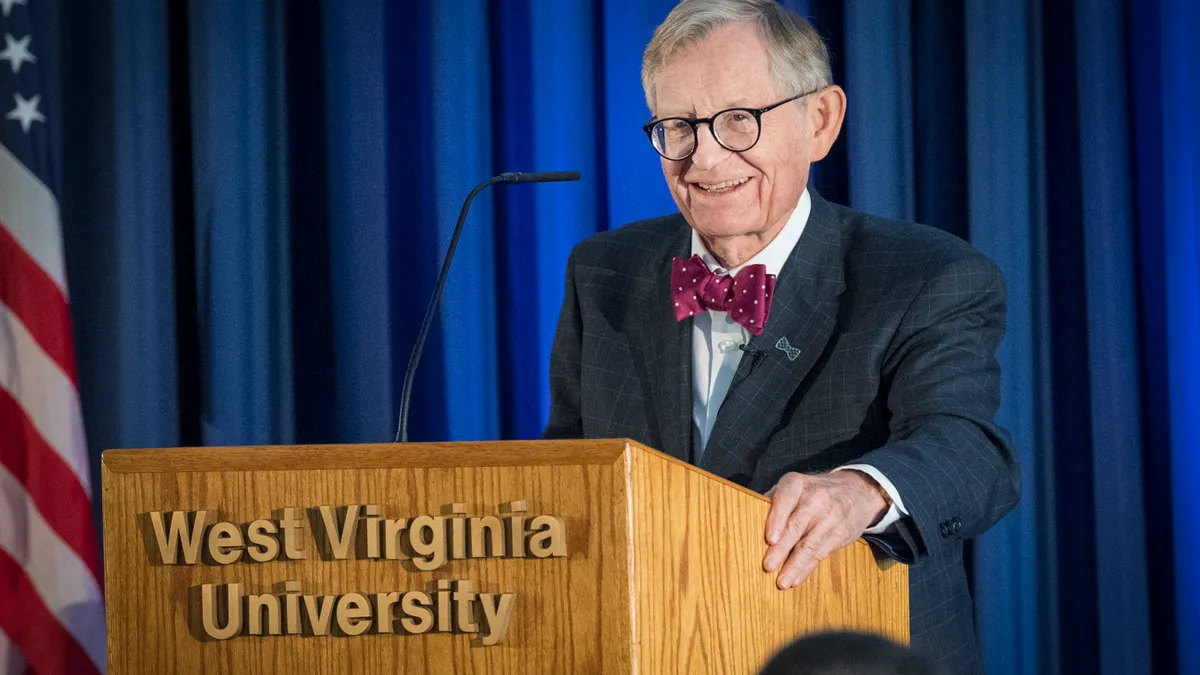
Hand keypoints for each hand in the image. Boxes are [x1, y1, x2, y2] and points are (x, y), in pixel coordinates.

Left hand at [762, 470, 887, 588]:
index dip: (777, 519)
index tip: (769, 539)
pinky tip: (796, 579)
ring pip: (809, 544)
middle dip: (781, 548)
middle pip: (795, 526)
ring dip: (794, 565)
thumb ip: (773, 503)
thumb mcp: (795, 487)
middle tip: (768, 566)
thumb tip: (748, 522)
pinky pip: (821, 553)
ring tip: (781, 582)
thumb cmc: (812, 493)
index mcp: (797, 484)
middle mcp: (815, 498)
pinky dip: (806, 569)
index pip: (785, 499)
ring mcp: (830, 516)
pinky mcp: (841, 534)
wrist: (855, 492)